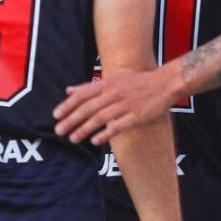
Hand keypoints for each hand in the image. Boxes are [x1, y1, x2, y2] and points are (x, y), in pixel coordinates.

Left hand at [54, 69, 176, 144]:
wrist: (164, 84)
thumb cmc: (137, 82)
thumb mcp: (113, 79)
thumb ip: (89, 86)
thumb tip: (68, 90)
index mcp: (107, 84)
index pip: (82, 95)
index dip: (68, 105)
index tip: (56, 115)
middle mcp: (114, 93)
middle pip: (88, 108)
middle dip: (71, 120)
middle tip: (59, 131)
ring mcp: (125, 105)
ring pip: (100, 118)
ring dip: (84, 129)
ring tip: (73, 138)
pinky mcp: (136, 116)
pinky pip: (117, 126)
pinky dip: (105, 134)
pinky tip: (94, 141)